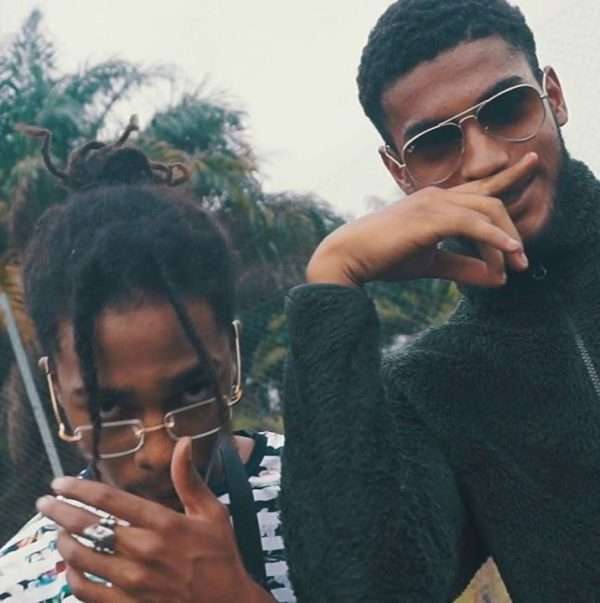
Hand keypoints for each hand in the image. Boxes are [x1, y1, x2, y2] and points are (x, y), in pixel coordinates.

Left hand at [37, 439, 272, 602]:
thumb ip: (189, 478)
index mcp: (163, 523)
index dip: (79, 488)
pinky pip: (87, 591)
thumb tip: (184, 442)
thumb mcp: (211, 511)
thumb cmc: (219, 554)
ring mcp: (132, 581)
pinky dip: (72, 576)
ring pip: (82, 558)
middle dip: (59, 511)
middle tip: (44, 502)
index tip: (60, 482)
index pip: (109, 500)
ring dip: (64, 541)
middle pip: (88, 527)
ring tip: (58, 531)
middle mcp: (143, 550)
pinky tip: (71, 567)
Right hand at [307, 153, 537, 287]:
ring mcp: (432, 204)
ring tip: (517, 266)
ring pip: (486, 211)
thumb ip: (463, 268)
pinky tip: (510, 252)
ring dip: (506, 240)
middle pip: (491, 199)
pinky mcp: (429, 218)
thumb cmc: (384, 258)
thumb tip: (498, 279)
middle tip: (523, 260)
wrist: (349, 257)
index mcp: (436, 203)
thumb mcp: (430, 264)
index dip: (507, 177)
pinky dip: (494, 239)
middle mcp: (437, 196)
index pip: (479, 188)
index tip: (531, 165)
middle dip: (513, 227)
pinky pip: (472, 224)